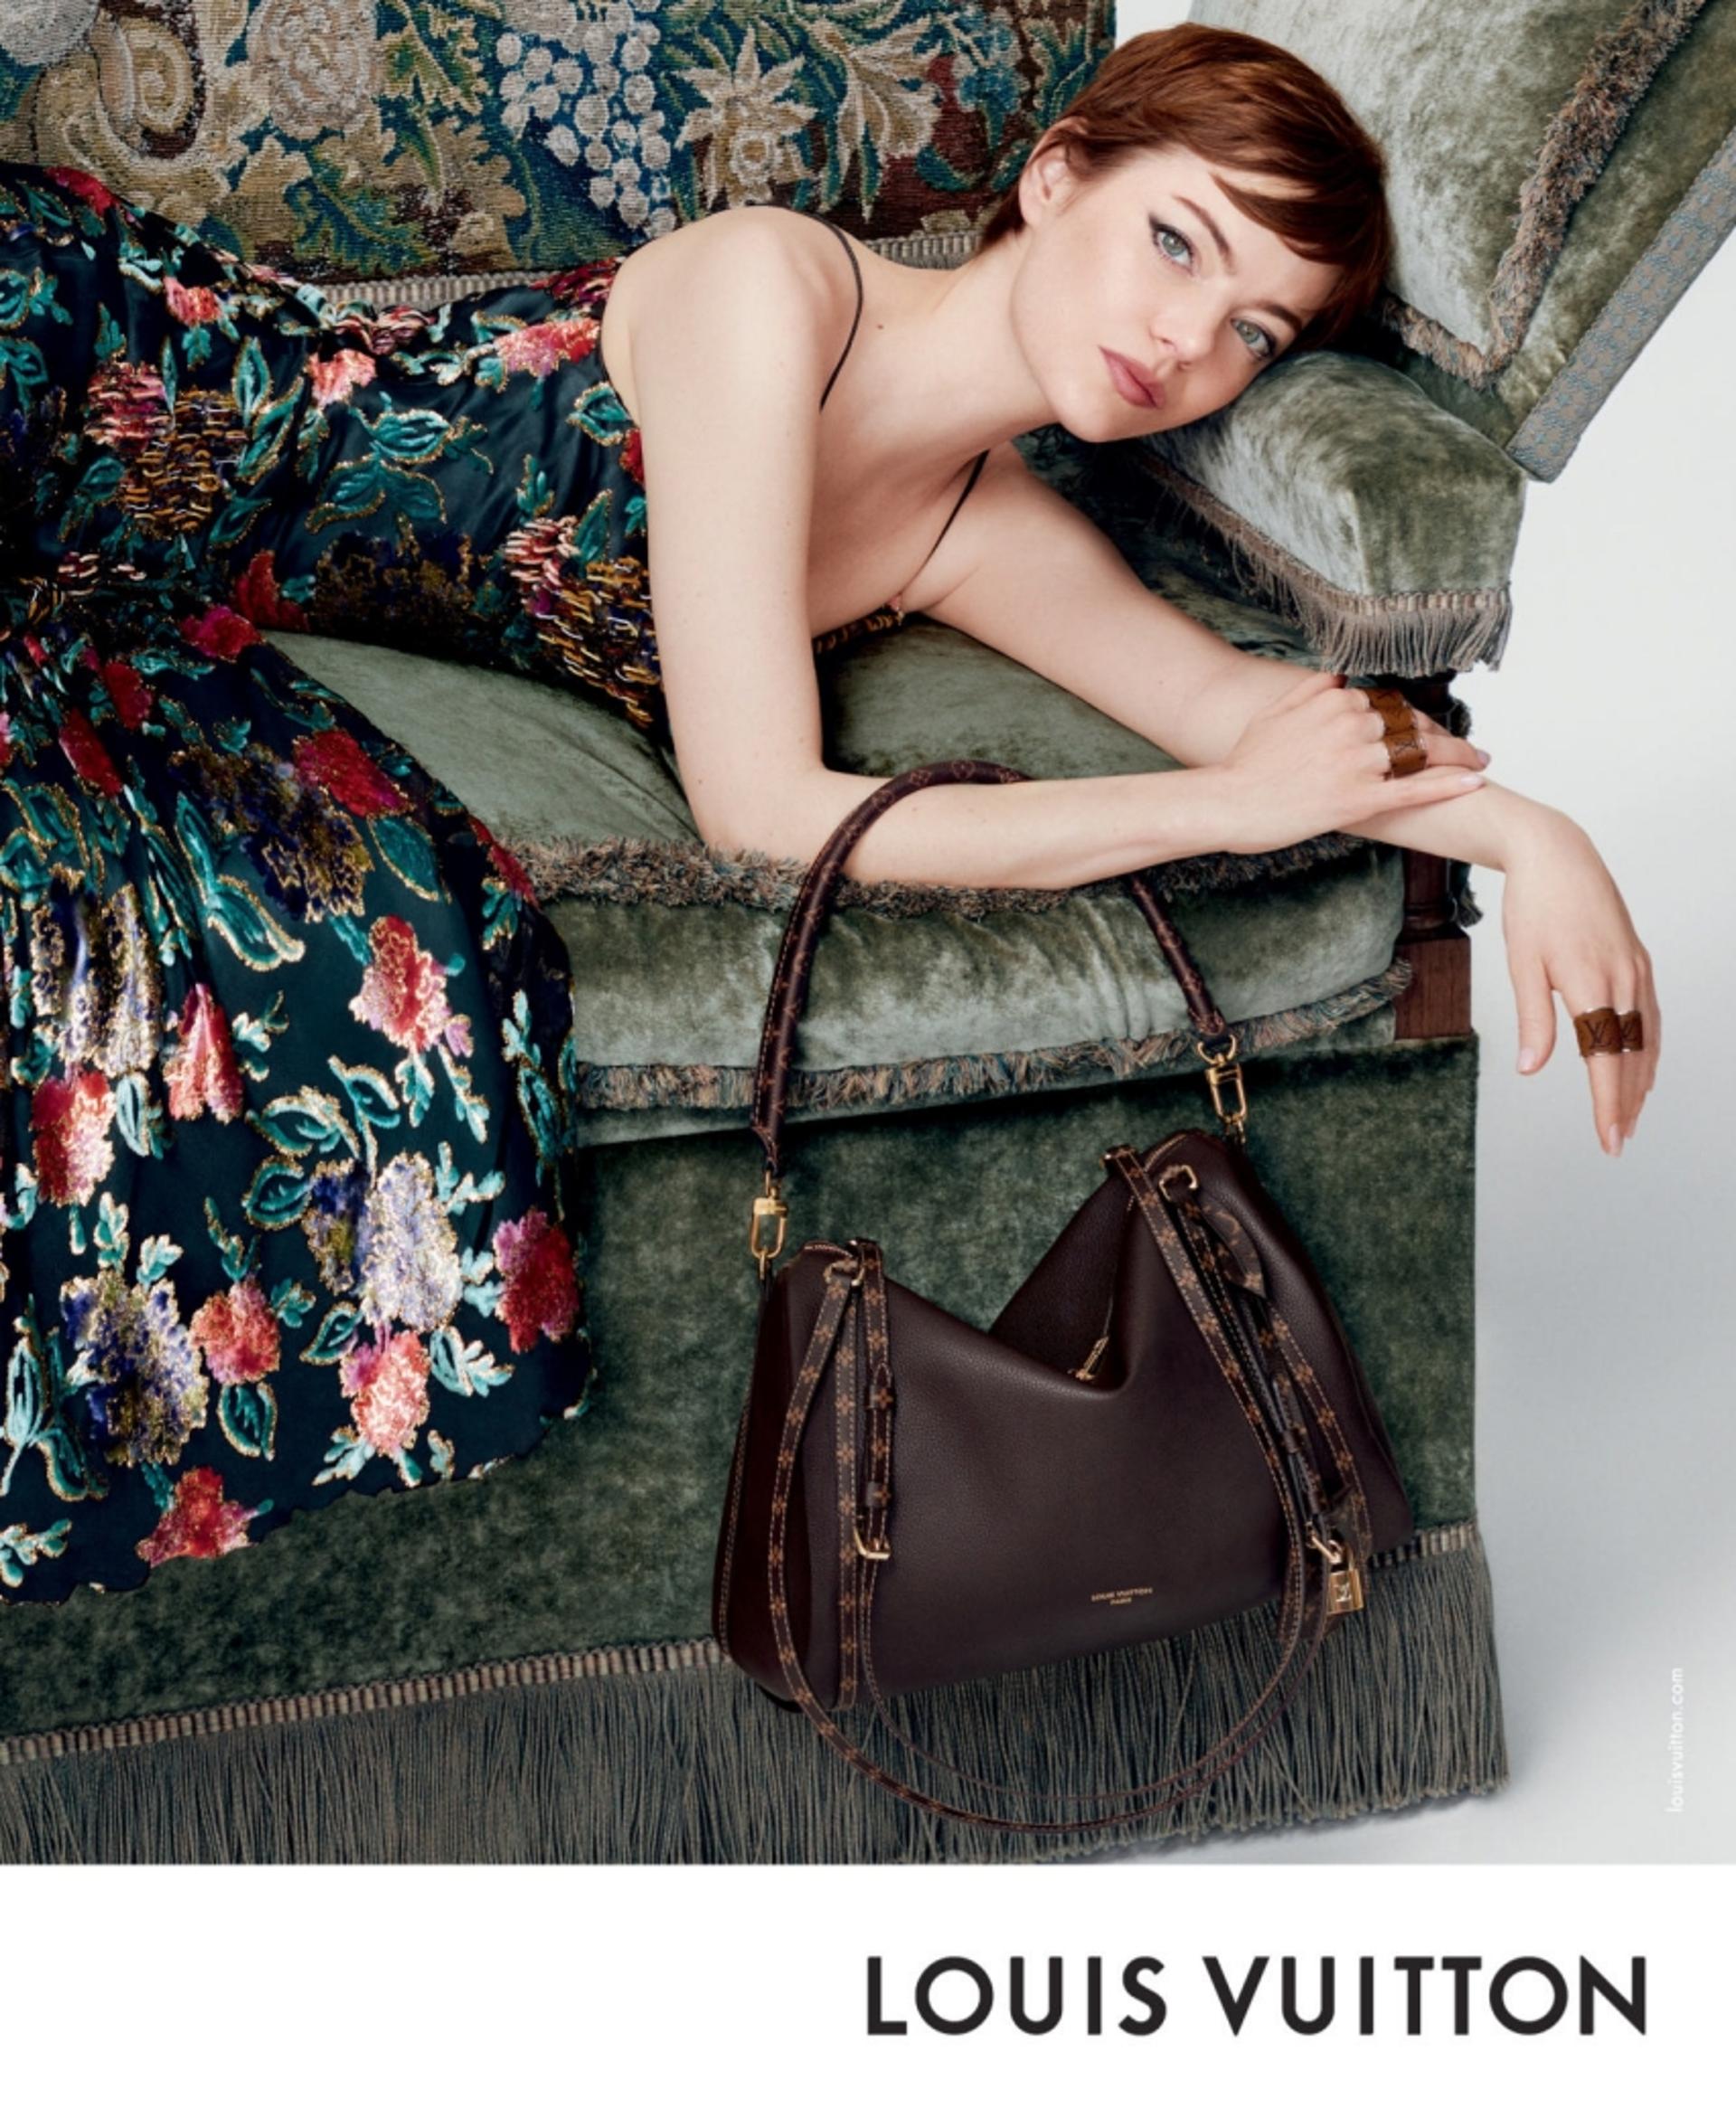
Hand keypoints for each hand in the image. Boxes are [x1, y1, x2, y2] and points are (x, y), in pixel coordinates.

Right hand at [1213, 670, 1487, 854]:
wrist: (1229, 802)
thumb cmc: (1247, 762)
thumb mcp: (1276, 712)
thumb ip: (1312, 689)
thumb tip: (1341, 674)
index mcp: (1337, 701)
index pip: (1393, 705)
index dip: (1418, 719)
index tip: (1433, 730)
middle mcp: (1353, 725)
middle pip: (1413, 727)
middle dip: (1446, 737)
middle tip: (1469, 749)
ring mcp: (1357, 762)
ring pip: (1420, 755)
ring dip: (1457, 758)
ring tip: (1478, 762)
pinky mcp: (1358, 799)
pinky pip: (1413, 790)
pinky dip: (1448, 785)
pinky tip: (1474, 782)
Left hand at [1501, 813, 1659, 1155]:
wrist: (1558, 855)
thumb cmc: (1533, 908)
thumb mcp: (1522, 964)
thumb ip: (1532, 1019)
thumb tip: (1531, 1069)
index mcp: (1591, 984)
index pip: (1605, 1060)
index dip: (1608, 1105)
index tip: (1609, 1139)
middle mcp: (1623, 979)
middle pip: (1631, 1057)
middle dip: (1625, 1104)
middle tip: (1618, 1142)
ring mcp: (1636, 970)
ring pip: (1646, 1039)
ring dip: (1640, 1081)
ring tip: (1630, 1116)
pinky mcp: (1638, 961)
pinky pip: (1650, 1015)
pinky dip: (1648, 1048)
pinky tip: (1643, 1066)